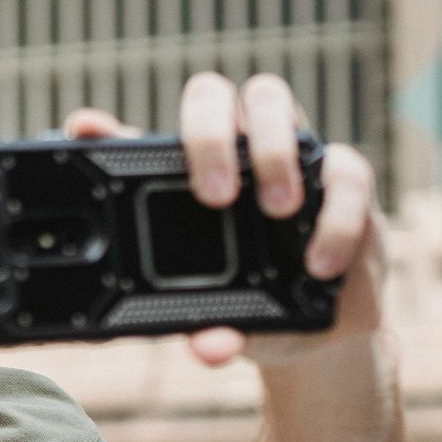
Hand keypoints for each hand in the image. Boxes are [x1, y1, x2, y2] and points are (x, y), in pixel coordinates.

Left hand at [64, 71, 383, 368]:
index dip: (123, 128)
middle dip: (213, 135)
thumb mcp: (219, 318)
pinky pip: (349, 172)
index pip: (160, 129)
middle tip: (216, 197)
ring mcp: (293, 159)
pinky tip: (320, 264)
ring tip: (278, 213)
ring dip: (274, 154)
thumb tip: (205, 346)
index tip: (92, 134)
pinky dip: (336, 217)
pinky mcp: (344, 183)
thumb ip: (204, 322)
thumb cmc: (248, 308)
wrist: (319, 330)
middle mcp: (241, 152)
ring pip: (277, 104)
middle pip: (215, 95)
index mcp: (196, 175)